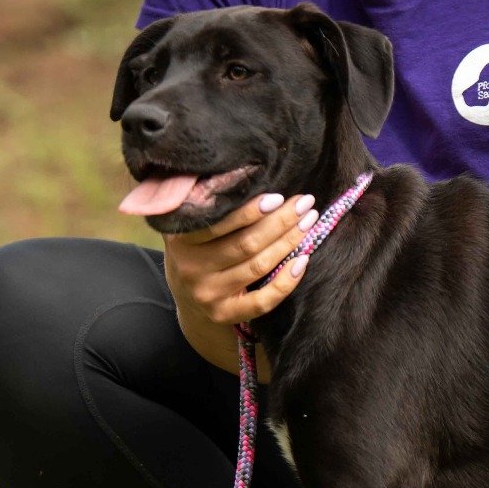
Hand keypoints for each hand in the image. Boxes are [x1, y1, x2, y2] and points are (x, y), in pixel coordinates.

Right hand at [161, 192, 319, 372]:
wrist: (188, 297)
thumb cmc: (199, 250)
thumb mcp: (192, 227)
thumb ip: (210, 205)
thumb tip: (246, 173)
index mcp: (180, 239)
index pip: (220, 223)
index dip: (251, 211)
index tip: (278, 197)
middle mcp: (191, 268)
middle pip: (246, 243)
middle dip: (280, 221)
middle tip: (305, 204)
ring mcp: (207, 295)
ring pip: (258, 266)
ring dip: (289, 243)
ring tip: (308, 223)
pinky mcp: (224, 314)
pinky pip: (262, 301)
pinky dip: (286, 282)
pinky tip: (303, 261)